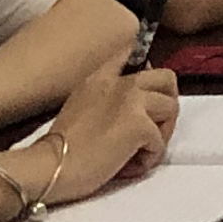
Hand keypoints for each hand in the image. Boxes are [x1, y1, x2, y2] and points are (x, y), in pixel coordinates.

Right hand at [34, 64, 179, 206]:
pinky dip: (149, 159)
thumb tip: (133, 99)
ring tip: (138, 152)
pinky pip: (160, 142)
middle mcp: (121, 82)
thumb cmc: (61, 147)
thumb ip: (106, 96)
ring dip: (161, 134)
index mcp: (101, 77)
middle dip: (168, 104)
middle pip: (167, 78)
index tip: (145, 96)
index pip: (133, 54)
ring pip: (171, 109)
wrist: (51, 167)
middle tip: (153, 129)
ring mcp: (132, 101)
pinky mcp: (140, 125)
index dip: (148, 75)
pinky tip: (129, 167)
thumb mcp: (80, 106)